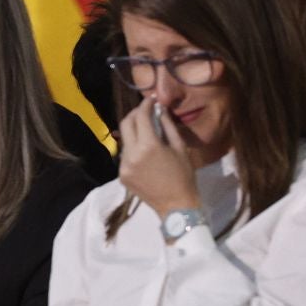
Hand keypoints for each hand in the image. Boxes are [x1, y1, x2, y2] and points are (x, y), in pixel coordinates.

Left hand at [116, 97, 200, 221]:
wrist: (176, 206)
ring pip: (125, 140)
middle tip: (145, 112)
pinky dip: (133, 148)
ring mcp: (123, 166)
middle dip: (134, 114)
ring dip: (134, 132)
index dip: (145, 105)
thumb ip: (167, 125)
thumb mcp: (180, 147)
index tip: (151, 100)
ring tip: (146, 133)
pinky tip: (144, 153)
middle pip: (126, 124)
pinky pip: (125, 155)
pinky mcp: (121, 175)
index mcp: (148, 145)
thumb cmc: (183, 175)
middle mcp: (131, 154)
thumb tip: (159, 109)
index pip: (141, 116)